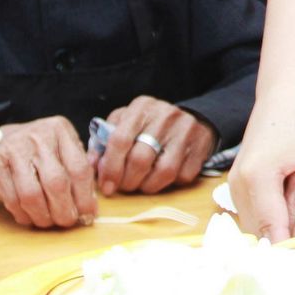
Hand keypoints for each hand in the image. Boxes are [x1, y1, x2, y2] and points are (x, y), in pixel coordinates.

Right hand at [0, 115, 97, 228]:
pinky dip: (23, 214)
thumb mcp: (64, 146)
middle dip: (64, 210)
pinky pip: (11, 198)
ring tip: (48, 221)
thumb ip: (79, 171)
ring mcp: (14, 150)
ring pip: (31, 194)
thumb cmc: (42, 147)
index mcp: (61, 130)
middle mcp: (38, 137)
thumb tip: (89, 209)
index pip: (79, 168)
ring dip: (42, 216)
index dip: (85, 197)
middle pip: (56, 182)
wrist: (6, 136)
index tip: (88, 214)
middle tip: (67, 221)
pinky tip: (29, 216)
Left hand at [97, 95, 216, 196]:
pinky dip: (169, 184)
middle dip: (127, 181)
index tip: (106, 186)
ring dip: (147, 186)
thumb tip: (92, 165)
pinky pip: (182, 176)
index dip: (110, 167)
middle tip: (123, 187)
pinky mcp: (201, 147)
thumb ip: (106, 140)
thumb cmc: (151, 124)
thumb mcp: (126, 122)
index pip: (120, 140)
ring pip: (163, 171)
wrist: (194, 117)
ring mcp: (186, 131)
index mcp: (142, 107)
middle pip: (140, 159)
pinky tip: (161, 178)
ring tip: (140, 185)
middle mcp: (165, 116)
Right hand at [229, 92, 294, 243]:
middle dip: (286, 251)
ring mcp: (235, 185)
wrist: (288, 88)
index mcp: (258, 176)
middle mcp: (238, 184)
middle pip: (260, 235)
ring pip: (255, 229)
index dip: (293, 252)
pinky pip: (255, 217)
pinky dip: (273, 227)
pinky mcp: (241, 184)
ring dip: (279, 241)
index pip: (272, 230)